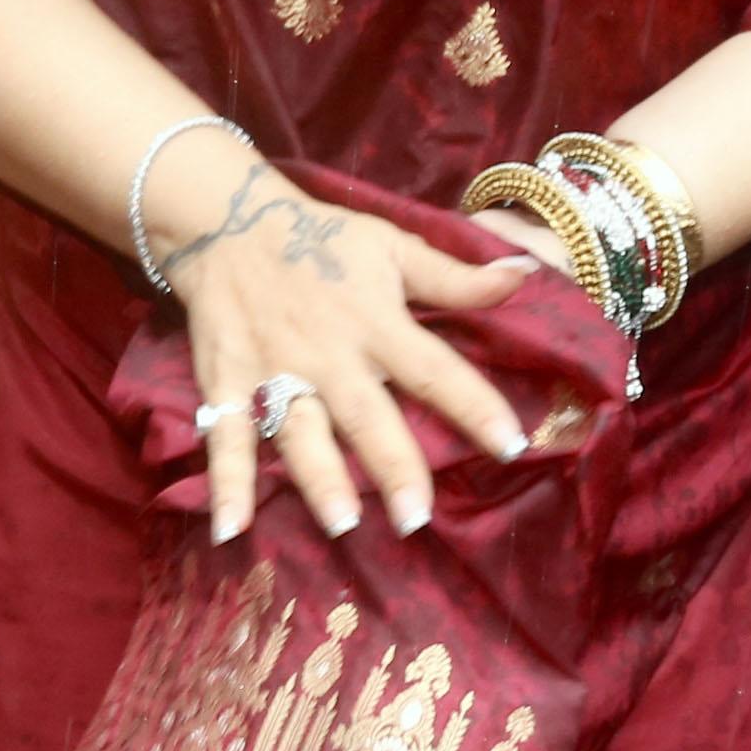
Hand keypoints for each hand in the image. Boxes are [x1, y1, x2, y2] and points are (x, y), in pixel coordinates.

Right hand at [148, 133, 536, 543]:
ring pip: (300, 432)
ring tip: (342, 524)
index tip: (512, 445)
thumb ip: (456, 276)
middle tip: (417, 518)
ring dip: (319, 478)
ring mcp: (274, 372)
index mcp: (377, 323)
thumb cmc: (325, 240)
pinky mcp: (227, 383)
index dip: (475, 405)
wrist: (229, 222)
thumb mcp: (394, 246)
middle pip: (366, 415)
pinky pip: (226, 438)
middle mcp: (329, 355)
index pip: (435, 370)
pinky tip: (231, 528)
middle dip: (391, 465)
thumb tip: (524, 274)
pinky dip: (226, 483)